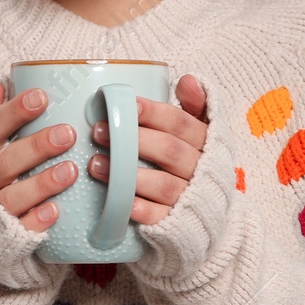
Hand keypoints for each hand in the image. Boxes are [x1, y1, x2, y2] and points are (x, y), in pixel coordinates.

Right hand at [0, 82, 74, 232]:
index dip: (13, 112)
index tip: (42, 97)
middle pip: (5, 162)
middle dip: (36, 147)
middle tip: (68, 134)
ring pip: (12, 197)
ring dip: (41, 184)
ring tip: (70, 170)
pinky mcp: (5, 236)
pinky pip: (19, 229)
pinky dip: (35, 220)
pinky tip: (56, 211)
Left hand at [87, 74, 208, 224]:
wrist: (209, 214)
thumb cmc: (196, 163)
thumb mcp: (202, 133)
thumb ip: (196, 105)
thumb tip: (187, 79)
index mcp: (206, 142)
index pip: (181, 123)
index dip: (153, 113)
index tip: (127, 104)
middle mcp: (201, 169)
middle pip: (169, 151)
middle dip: (133, 140)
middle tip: (98, 131)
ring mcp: (190, 199)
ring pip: (162, 184)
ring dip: (128, 174)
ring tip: (96, 164)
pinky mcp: (178, 225)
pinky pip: (159, 217)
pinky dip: (139, 209)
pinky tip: (117, 200)